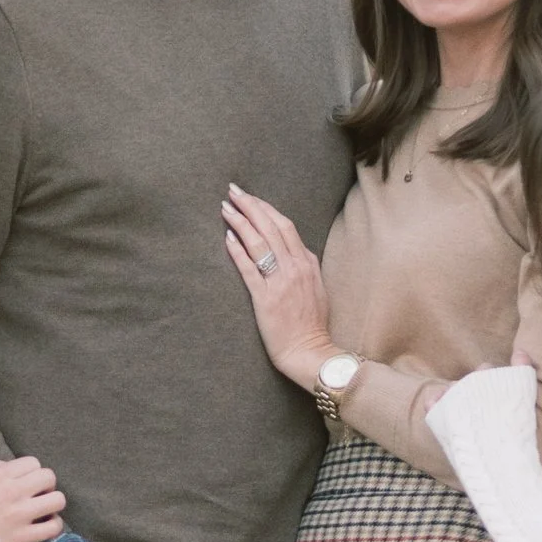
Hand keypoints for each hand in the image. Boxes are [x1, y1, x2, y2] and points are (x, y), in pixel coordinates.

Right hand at [0, 453, 66, 541]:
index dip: (32, 472)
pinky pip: (53, 528)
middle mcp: (14, 492)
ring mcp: (21, 515)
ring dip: (54, 504)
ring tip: (46, 510)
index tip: (27, 481)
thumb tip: (5, 465)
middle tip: (38, 494)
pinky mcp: (23, 537)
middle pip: (49, 477)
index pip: (32, 463)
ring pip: (57, 500)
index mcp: (0, 476)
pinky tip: (46, 526)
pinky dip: (54, 525)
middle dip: (46, 484)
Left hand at [222, 186, 333, 386]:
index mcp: (307, 263)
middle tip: (234, 190)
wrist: (309, 351)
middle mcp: (295, 268)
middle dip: (251, 205)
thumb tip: (292, 251)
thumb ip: (305, 267)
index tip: (252, 198)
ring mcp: (280, 282)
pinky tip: (227, 236)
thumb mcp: (316, 288)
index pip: (285, 226)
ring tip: (225, 208)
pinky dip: (238, 250)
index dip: (266, 209)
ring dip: (241, 222)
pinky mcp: (265, 298)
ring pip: (260, 243)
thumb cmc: (311, 324)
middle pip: (271, 227)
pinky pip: (249, 269)